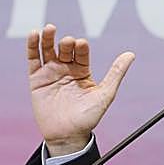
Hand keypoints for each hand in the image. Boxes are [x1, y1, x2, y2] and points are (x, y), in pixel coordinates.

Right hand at [26, 24, 134, 155]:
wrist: (67, 136)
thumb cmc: (88, 118)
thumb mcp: (105, 94)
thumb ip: (116, 73)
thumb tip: (131, 54)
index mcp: (82, 71)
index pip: (82, 52)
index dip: (81, 46)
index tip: (82, 44)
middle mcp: (66, 69)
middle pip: (65, 49)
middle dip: (66, 43)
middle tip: (68, 42)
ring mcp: (50, 73)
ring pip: (48, 49)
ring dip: (47, 38)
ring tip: (49, 28)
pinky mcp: (36, 79)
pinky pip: (33, 59)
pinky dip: (32, 46)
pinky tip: (34, 34)